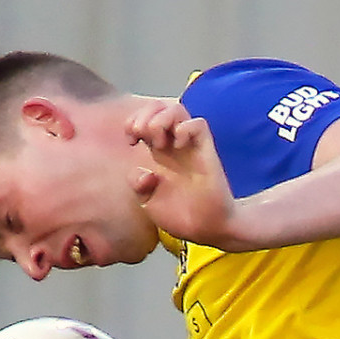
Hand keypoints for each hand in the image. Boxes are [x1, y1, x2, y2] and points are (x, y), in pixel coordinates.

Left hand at [127, 102, 241, 247]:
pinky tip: (179, 146)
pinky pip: (198, 124)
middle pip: (159, 107)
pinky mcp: (206, 151)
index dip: (133, 121)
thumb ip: (138, 187)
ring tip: (160, 143)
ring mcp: (191, 147)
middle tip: (141, 135)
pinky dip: (185, 128)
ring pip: (177, 109)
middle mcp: (174, 146)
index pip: (144, 119)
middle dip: (144, 115)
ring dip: (161, 119)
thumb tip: (144, 172)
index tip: (132, 141)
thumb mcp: (149, 205)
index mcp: (158, 154)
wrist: (207, 230)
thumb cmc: (182, 218)